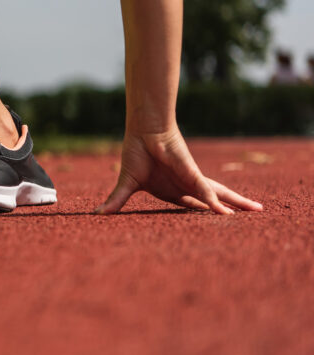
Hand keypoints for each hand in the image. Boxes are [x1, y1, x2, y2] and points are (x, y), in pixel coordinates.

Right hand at [96, 129, 262, 214]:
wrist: (142, 131)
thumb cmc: (136, 153)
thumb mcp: (128, 184)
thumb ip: (117, 201)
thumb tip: (97, 214)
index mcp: (173, 191)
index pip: (193, 207)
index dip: (206, 215)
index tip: (220, 223)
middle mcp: (186, 187)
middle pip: (214, 201)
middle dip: (232, 208)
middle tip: (254, 214)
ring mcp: (191, 181)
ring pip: (218, 195)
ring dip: (236, 203)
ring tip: (257, 210)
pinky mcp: (191, 174)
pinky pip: (204, 192)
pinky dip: (214, 203)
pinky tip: (226, 213)